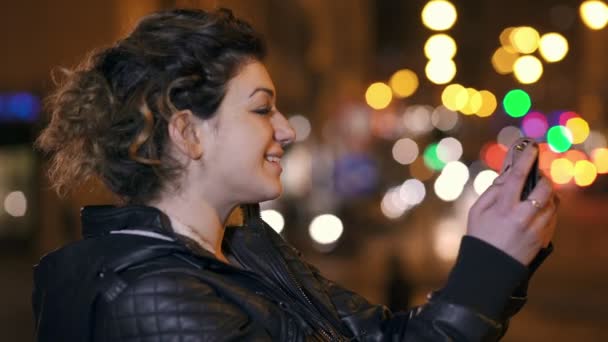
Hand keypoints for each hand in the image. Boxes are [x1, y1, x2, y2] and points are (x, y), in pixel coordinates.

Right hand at [466, 140, 558, 265]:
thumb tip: (507, 174)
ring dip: (547, 193)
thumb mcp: (477, 211)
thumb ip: (492, 191)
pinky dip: (548, 208)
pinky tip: (537, 209)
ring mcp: (536, 229)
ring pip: (552, 202)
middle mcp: (522, 217)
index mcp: (503, 208)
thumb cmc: (480, 235)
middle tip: (538, 175)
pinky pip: (553, 216)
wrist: (491, 267)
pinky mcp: (544, 238)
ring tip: (536, 193)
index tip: (531, 147)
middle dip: (543, 178)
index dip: (526, 159)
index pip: (518, 176)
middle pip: (544, 188)